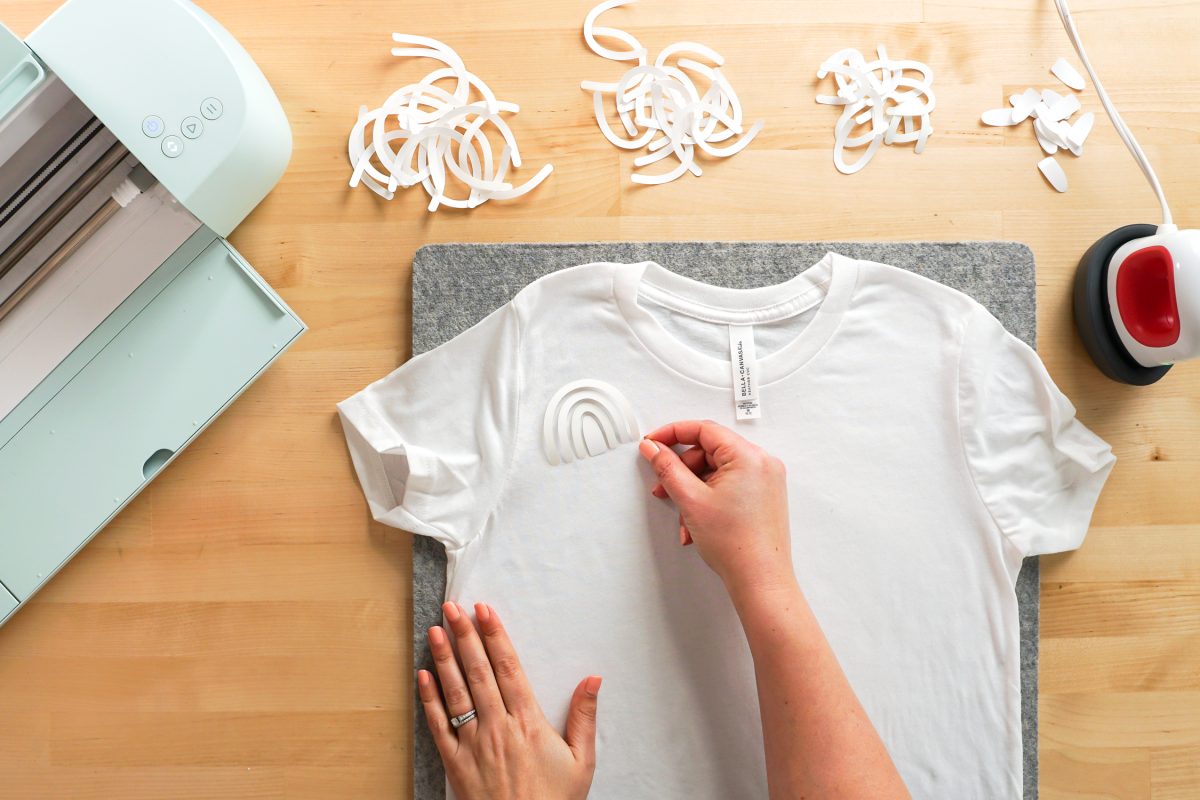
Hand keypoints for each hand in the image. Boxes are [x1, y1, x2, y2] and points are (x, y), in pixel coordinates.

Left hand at [419, 601, 601, 799]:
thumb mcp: (582, 761)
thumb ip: (584, 717)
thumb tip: (593, 679)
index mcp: (528, 722)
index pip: (508, 668)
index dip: (495, 636)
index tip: (485, 611)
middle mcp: (498, 727)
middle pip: (478, 671)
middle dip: (465, 636)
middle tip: (453, 608)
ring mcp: (473, 744)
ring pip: (456, 692)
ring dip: (444, 658)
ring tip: (435, 630)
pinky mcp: (455, 764)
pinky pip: (439, 726)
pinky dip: (429, 700)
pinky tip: (423, 676)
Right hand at [638, 420, 794, 598]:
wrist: (760, 580)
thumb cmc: (737, 545)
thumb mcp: (691, 499)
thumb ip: (667, 467)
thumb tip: (654, 448)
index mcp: (749, 456)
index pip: (704, 430)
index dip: (672, 433)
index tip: (653, 442)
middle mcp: (762, 464)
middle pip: (709, 451)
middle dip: (682, 471)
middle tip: (664, 486)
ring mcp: (765, 481)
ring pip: (716, 471)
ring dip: (693, 490)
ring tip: (683, 516)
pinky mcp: (763, 496)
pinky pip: (729, 485)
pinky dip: (708, 498)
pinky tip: (697, 522)